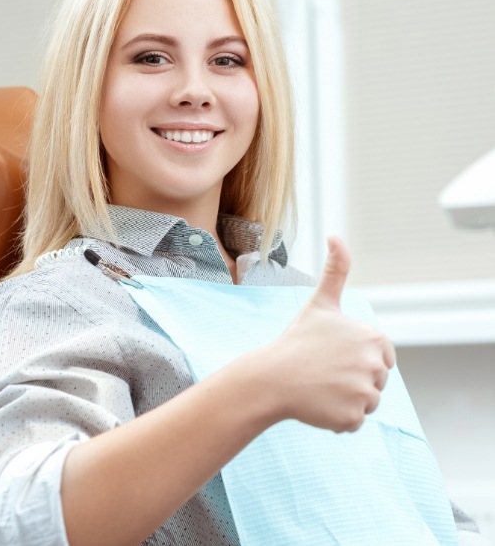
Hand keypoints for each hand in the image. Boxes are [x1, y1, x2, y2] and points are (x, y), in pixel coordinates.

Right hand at [265, 237, 395, 432]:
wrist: (272, 376)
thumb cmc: (297, 339)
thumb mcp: (321, 303)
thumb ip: (336, 269)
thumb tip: (335, 235)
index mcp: (373, 338)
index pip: (383, 356)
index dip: (358, 357)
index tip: (335, 354)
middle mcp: (375, 365)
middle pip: (376, 380)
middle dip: (353, 379)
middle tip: (324, 371)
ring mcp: (364, 393)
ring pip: (366, 401)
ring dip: (346, 398)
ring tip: (320, 386)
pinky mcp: (353, 417)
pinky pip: (353, 420)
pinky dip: (337, 417)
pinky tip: (318, 403)